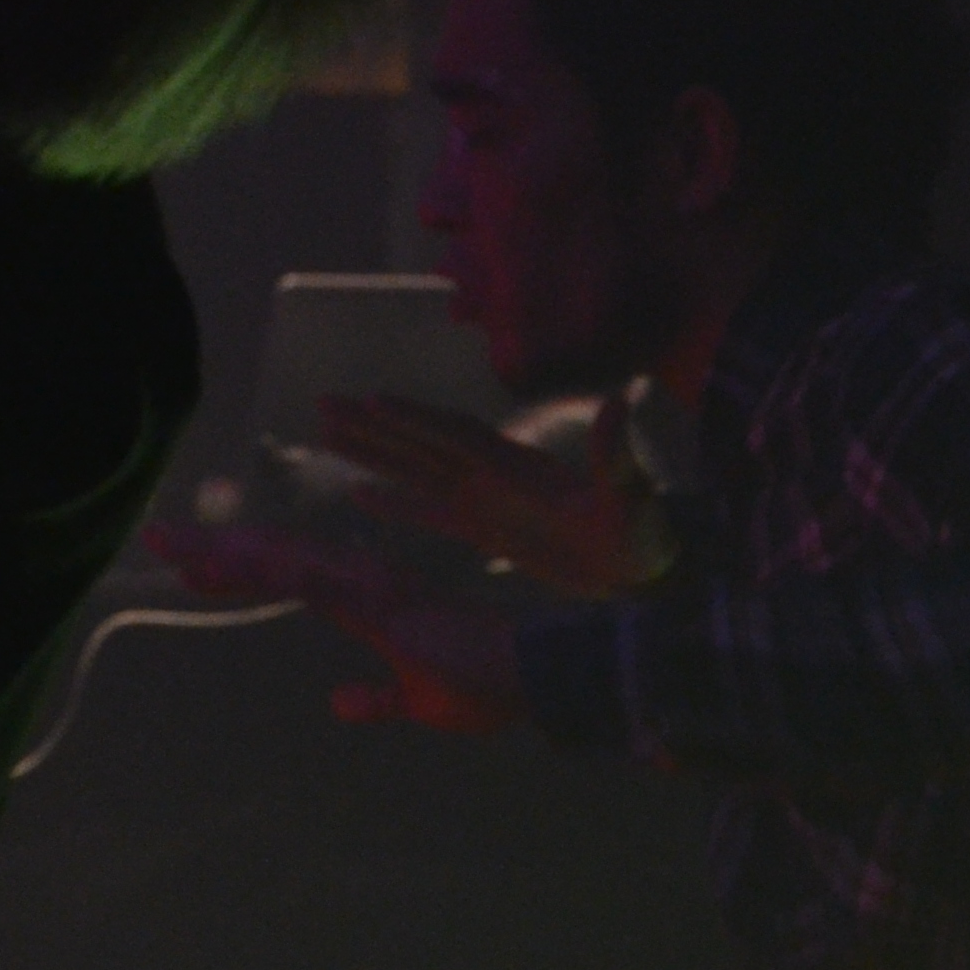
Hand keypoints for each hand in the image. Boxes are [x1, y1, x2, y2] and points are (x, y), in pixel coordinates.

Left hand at [149, 518, 532, 733]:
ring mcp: (369, 588)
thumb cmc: (480, 684)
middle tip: (156, 536)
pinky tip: (241, 566)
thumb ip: (374, 699)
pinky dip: (278, 572)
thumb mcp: (414, 699)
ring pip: (283, 561)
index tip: (184, 567)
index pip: (283, 574)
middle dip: (213, 548)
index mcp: (362, 598)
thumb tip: (336, 704)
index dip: (234, 568)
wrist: (530, 678)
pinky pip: (321, 584)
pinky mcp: (385, 606)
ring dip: (229, 554)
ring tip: (176, 548)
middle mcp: (359, 580)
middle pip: (271, 555)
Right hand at [316, 393, 665, 598]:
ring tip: (323, 432)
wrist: (646, 569)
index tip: (373, 400)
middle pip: (420, 441)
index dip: (417, 418)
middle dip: (373, 424)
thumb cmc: (641, 535)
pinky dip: (391, 502)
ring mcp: (484, 498)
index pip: (455, 435)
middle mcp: (491, 473)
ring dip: (370, 452)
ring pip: (413, 469)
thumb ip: (615, 454)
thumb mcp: (630, 496)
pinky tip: (358, 494)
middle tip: (322, 403)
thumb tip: (622, 400)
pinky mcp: (483, 529)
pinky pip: (426, 512)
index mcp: (516, 465)